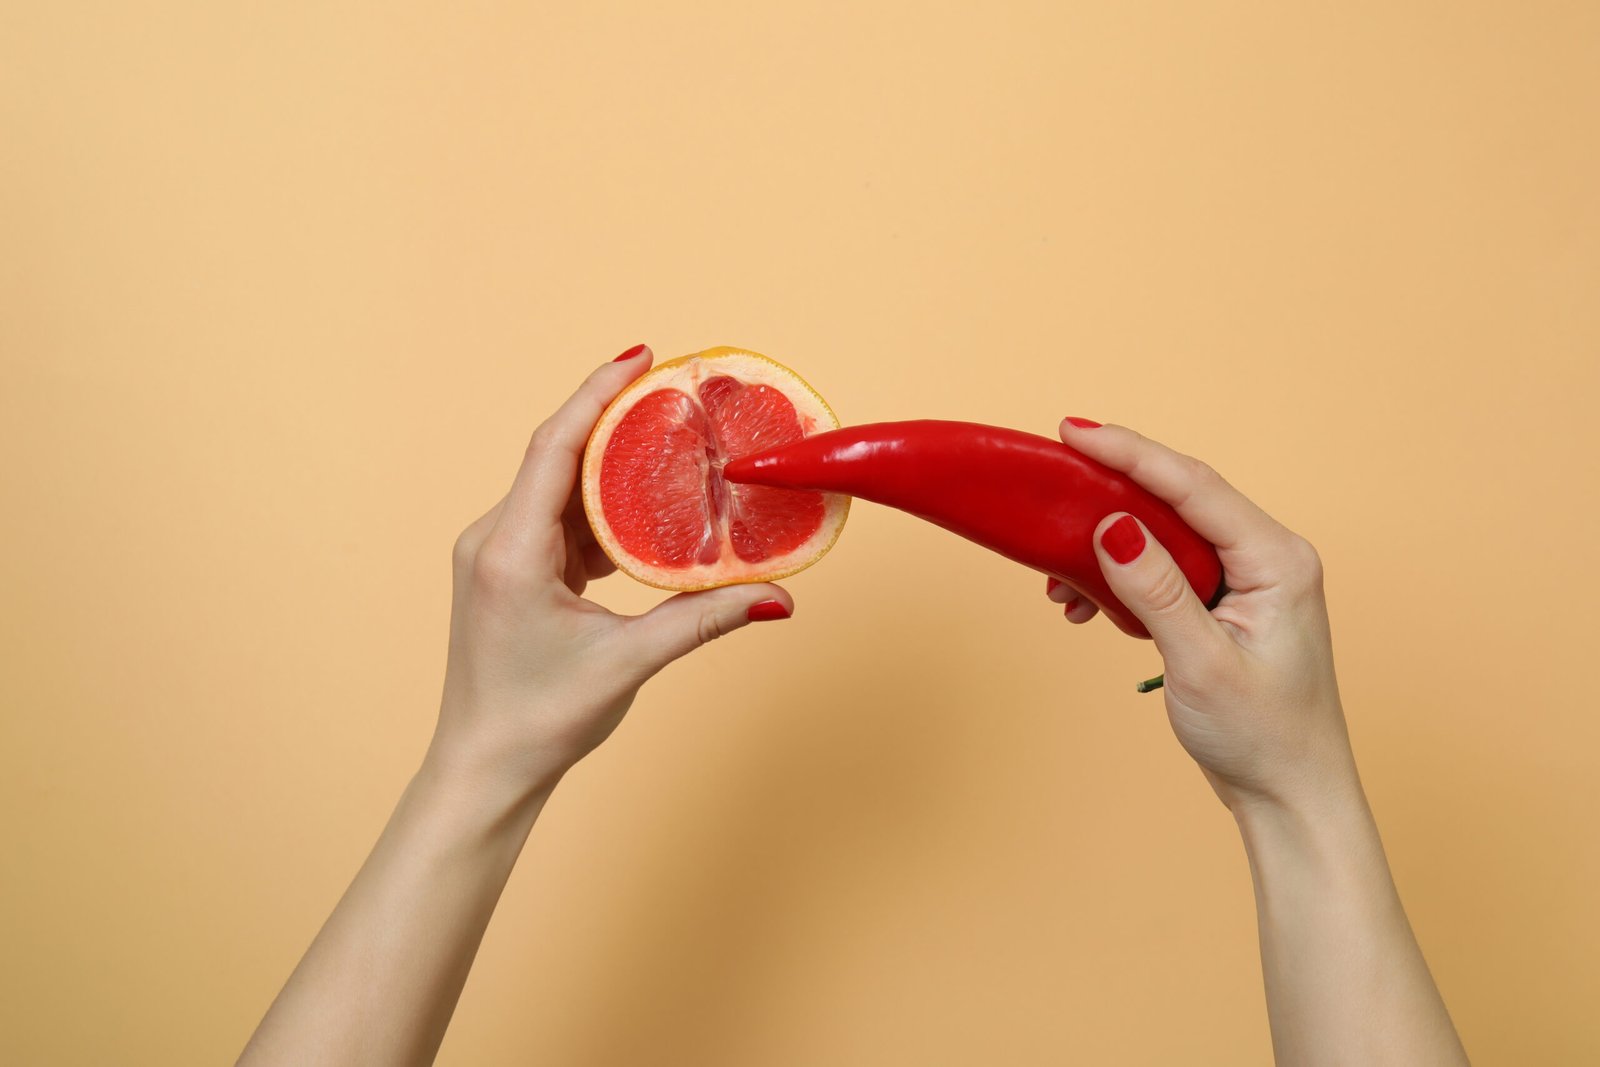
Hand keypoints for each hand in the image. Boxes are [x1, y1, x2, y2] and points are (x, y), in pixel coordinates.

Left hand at [429, 346, 794, 800]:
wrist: (483, 769)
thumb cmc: (538, 719)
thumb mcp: (628, 662)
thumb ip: (702, 621)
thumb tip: (777, 598)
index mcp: (510, 550)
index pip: (555, 447)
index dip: (597, 394)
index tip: (640, 356)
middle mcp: (494, 540)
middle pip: (560, 458)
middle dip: (617, 423)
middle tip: (674, 393)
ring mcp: (498, 554)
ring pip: (562, 490)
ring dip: (614, 470)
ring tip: (671, 445)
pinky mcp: (510, 572)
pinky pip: (560, 521)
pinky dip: (603, 510)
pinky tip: (648, 511)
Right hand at [1050, 418, 1355, 813]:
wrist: (1291, 797)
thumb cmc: (1262, 738)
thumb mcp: (1202, 663)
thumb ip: (1157, 590)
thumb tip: (1111, 525)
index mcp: (1276, 560)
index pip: (1193, 486)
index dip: (1131, 452)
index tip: (1074, 431)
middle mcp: (1267, 558)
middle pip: (1177, 499)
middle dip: (1109, 494)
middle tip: (1051, 480)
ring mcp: (1246, 581)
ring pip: (1163, 535)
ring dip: (1106, 548)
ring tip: (1058, 581)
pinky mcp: (1224, 605)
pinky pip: (1163, 569)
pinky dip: (1119, 581)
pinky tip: (1086, 605)